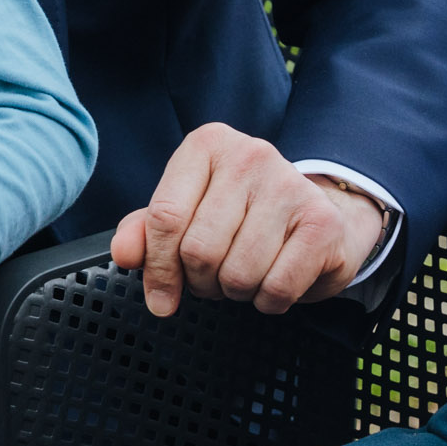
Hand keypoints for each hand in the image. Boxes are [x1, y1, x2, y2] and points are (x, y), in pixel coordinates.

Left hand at [111, 123, 387, 315]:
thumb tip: (125, 253)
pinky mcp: (322, 222)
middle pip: (199, 251)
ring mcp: (290, 186)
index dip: (158, 268)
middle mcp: (250, 155)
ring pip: (237, 275)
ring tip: (248, 272)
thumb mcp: (189, 214)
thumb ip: (146, 231)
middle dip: (202, 281)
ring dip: (237, 292)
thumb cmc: (244, 217)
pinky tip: (278, 277)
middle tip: (216, 275)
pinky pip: (276, 289)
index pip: (164, 216)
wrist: (320, 216)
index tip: (161, 296)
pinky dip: (270, 300)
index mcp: (208, 145)